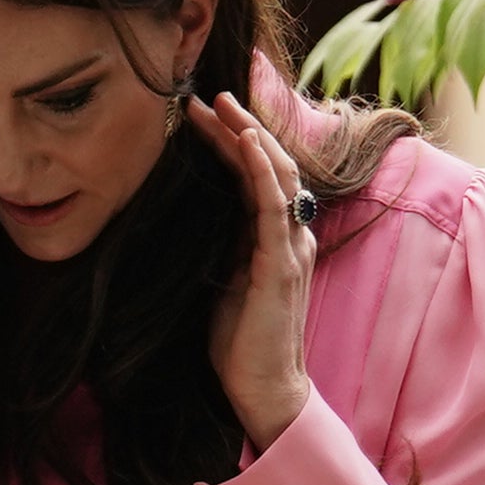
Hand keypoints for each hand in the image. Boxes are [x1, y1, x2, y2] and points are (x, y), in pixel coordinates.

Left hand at [189, 86, 316, 448]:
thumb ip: (222, 248)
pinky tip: (245, 141)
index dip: (231, 142)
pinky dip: (262, 169)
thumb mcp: (224, 282)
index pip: (256, 177)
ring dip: (248, 135)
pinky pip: (275, 206)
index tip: (201, 115)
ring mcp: (290, 247)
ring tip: (222, 105)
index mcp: (274, 239)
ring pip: (276, 174)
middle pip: (270, 164)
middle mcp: (290, 235)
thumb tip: (195, 217)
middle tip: (207, 96)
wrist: (265, 389)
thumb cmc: (241, 344)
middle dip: (239, 126)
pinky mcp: (280, 265)